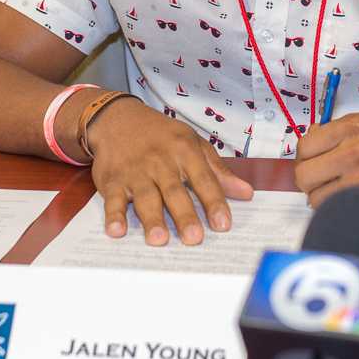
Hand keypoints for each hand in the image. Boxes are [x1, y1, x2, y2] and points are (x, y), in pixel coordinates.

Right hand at [86, 98, 253, 245]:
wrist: (117, 118)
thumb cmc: (161, 135)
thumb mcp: (193, 144)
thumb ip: (218, 171)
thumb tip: (246, 193)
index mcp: (185, 151)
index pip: (203, 179)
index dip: (214, 202)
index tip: (223, 224)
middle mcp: (160, 162)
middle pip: (174, 191)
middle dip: (184, 215)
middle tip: (194, 238)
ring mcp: (135, 172)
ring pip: (145, 197)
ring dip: (152, 218)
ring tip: (159, 239)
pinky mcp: (112, 180)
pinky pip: (112, 199)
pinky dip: (113, 215)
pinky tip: (116, 231)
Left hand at [293, 114, 358, 216]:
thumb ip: (334, 131)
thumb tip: (309, 142)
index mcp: (351, 130)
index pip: (304, 147)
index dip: (305, 156)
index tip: (313, 160)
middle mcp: (354, 154)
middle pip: (304, 176)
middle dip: (309, 179)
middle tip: (321, 179)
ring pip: (316, 200)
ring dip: (323, 198)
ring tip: (337, 191)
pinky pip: (338, 213)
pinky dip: (338, 210)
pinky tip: (349, 202)